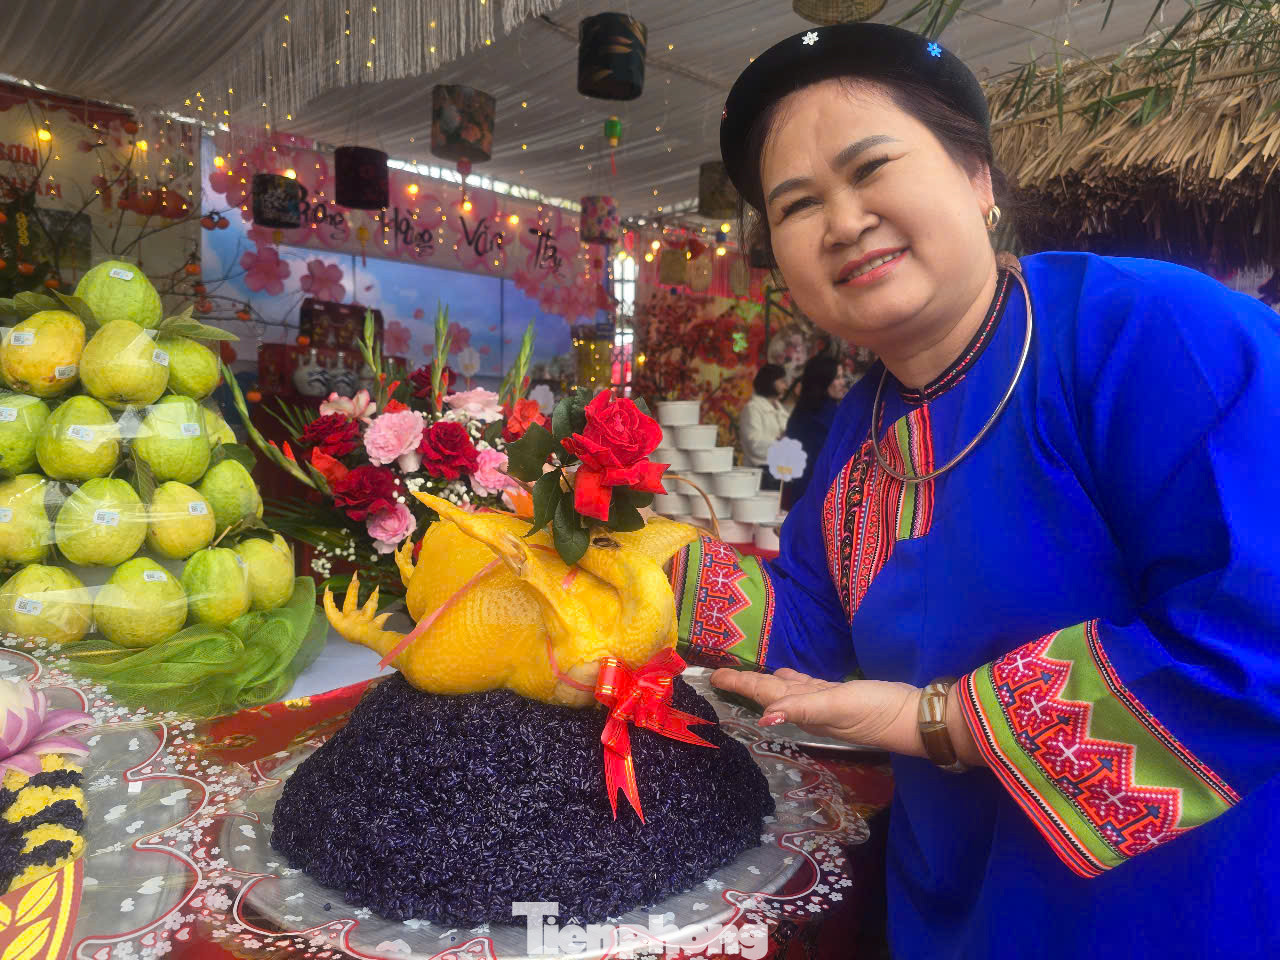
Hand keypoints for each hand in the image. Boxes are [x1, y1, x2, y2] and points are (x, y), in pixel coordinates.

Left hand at [710, 667, 924, 755]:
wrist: (913, 717)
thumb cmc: (875, 710)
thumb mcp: (837, 706)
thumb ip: (803, 708)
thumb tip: (765, 718)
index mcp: (802, 708)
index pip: (762, 693)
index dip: (738, 684)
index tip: (713, 677)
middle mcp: (807, 707)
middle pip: (768, 691)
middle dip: (744, 684)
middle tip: (720, 675)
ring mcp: (822, 702)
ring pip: (785, 690)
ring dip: (764, 683)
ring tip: (745, 676)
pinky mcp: (838, 695)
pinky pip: (804, 687)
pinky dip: (790, 681)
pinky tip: (786, 677)